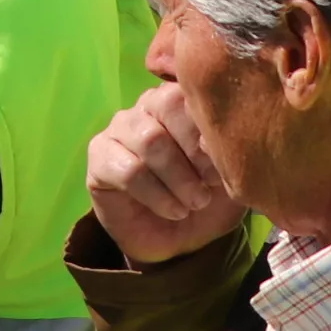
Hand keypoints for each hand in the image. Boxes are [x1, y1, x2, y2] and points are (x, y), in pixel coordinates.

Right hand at [86, 83, 243, 264]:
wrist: (177, 241)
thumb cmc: (206, 199)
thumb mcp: (231, 176)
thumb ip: (229, 150)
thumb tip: (215, 139)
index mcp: (180, 102)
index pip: (191, 90)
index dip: (210, 127)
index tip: (227, 164)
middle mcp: (146, 106)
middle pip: (166, 104)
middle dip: (194, 149)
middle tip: (209, 184)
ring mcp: (118, 129)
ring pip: (149, 139)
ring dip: (178, 178)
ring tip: (195, 202)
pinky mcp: (99, 157)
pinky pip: (128, 170)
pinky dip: (157, 195)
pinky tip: (173, 210)